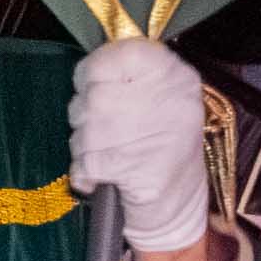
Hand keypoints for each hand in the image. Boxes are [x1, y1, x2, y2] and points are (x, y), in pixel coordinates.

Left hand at [66, 36, 211, 257]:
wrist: (177, 208)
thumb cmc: (155, 146)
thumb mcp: (151, 100)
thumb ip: (122, 77)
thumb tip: (85, 69)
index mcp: (176, 78)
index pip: (123, 52)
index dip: (95, 68)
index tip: (90, 84)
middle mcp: (173, 102)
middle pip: (96, 94)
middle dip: (83, 115)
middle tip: (99, 131)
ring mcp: (162, 137)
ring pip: (89, 129)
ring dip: (83, 145)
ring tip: (104, 154)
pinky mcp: (144, 173)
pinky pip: (89, 162)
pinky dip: (84, 172)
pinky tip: (99, 177)